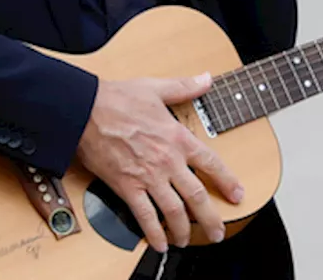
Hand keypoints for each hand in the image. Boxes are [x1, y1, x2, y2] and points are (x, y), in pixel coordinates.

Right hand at [74, 73, 244, 253]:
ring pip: (174, 211)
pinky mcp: (127, 187)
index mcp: (177, 137)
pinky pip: (144, 216)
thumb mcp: (156, 87)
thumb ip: (184, 86)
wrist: (86, 110)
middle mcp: (167, 161)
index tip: (237, 195)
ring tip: (188, 240)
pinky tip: (160, 243)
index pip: (211, 163)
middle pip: (196, 196)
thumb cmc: (118, 98)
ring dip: (184, 230)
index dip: (227, 181)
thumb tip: (206, 78)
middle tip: (218, 231)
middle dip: (210, 218)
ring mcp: (148, 176)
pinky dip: (153, 233)